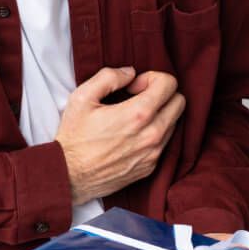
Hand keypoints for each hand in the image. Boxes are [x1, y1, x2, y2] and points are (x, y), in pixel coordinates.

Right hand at [55, 67, 184, 204]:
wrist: (69, 177)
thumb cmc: (74, 137)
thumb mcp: (82, 97)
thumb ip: (109, 77)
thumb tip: (130, 73)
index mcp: (138, 114)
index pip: (169, 84)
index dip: (151, 78)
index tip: (133, 87)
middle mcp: (152, 135)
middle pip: (179, 102)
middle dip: (161, 94)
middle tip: (138, 98)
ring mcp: (154, 153)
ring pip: (174, 122)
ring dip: (160, 114)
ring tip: (134, 116)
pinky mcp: (150, 167)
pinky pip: (165, 143)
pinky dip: (155, 133)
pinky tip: (133, 134)